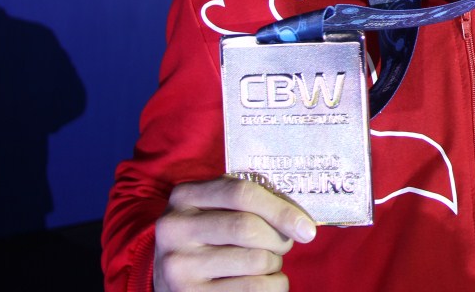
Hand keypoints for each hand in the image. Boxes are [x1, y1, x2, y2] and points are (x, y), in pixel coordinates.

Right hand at [153, 176, 315, 290]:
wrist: (168, 277)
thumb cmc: (207, 237)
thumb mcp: (215, 209)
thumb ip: (249, 202)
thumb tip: (300, 222)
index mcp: (184, 196)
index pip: (241, 193)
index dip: (280, 209)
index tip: (307, 227)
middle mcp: (174, 229)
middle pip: (248, 228)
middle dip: (279, 239)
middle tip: (283, 246)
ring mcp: (178, 266)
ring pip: (256, 261)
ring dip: (274, 264)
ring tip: (264, 264)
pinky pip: (253, 289)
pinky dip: (273, 286)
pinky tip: (263, 282)